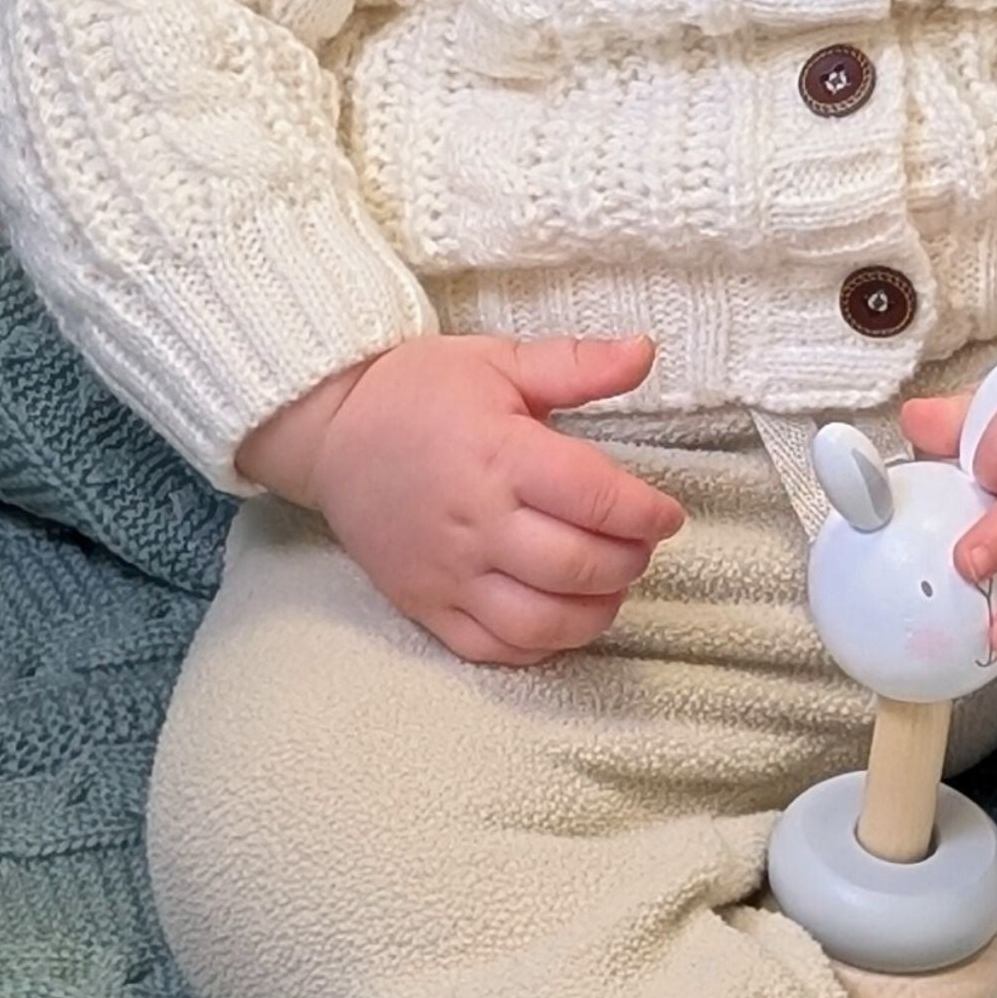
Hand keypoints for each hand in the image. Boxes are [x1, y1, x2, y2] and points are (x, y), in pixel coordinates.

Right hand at [236, 336, 685, 666]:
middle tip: (640, 545)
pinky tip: (562, 615)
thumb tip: (646, 350)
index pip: (595, 498)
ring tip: (611, 583)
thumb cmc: (421, 392)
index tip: (667, 515)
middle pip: (576, 565)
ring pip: (541, 620)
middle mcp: (475, 520)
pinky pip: (492, 648)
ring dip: (595, 611)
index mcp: (500, 453)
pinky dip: (541, 644)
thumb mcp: (500, 360)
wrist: (329, 430)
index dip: (646, 514)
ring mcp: (447, 571)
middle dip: (630, 561)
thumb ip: (579, 364)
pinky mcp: (424, 604)